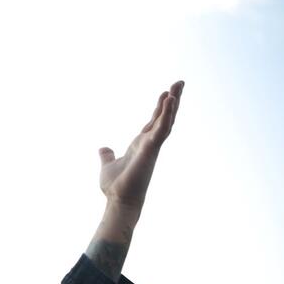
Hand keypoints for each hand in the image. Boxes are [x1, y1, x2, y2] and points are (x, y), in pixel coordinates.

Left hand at [97, 80, 183, 212]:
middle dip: (172, 100)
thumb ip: (107, 156)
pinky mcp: (150, 149)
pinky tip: (169, 100)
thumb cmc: (116, 186)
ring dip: (172, 104)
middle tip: (179, 82)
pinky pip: (160, 129)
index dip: (160, 108)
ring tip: (177, 86)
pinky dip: (165, 114)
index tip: (166, 93)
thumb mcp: (108, 165)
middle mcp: (149, 144)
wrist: (118, 200)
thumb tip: (103, 148)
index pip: (153, 122)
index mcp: (141, 144)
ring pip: (166, 121)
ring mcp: (152, 146)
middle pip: (164, 117)